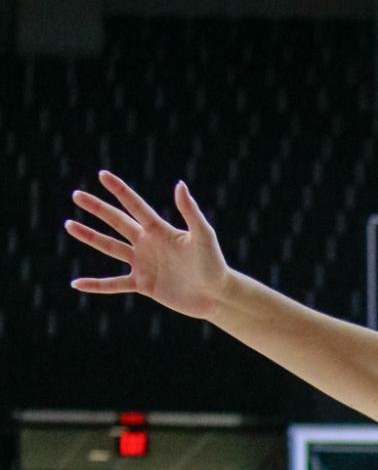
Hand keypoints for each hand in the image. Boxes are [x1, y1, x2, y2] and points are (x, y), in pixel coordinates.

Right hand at [66, 172, 229, 319]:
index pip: (135, 206)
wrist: (216, 295)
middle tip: (76, 195)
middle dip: (97, 209)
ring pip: (110, 248)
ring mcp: (143, 264)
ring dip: (90, 237)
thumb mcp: (203, 235)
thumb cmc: (213, 263)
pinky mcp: (143, 285)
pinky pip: (114, 284)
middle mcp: (147, 243)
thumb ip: (190, 211)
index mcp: (159, 229)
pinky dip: (96, 285)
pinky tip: (77, 284)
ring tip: (69, 226)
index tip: (102, 175)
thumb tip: (179, 184)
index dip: (119, 190)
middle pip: (117, 222)